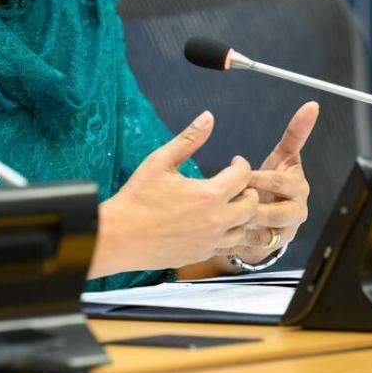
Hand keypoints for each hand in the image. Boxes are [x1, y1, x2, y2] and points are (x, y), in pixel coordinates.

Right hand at [89, 110, 259, 277]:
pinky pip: (227, 245)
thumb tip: (208, 117)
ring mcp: (210, 242)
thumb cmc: (137, 197)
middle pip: (252, 205)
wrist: (119, 237)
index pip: (243, 176)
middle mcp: (216, 221)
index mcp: (209, 195)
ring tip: (226, 203)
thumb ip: (188, 139)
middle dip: (248, 190)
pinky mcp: (201, 255)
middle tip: (235, 183)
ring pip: (244, 228)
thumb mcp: (160, 161)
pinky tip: (213, 223)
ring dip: (240, 214)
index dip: (242, 164)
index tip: (234, 161)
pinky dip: (227, 232)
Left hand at [216, 101, 317, 263]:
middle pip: (270, 209)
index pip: (282, 180)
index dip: (263, 178)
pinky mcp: (270, 246)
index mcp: (298, 186)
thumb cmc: (274, 182)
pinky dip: (235, 236)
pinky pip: (252, 242)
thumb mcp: (283, 158)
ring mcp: (284, 230)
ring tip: (222, 211)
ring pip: (261, 227)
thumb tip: (312, 105)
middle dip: (248, 199)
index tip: (244, 172)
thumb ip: (295, 134)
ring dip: (241, 219)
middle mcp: (296, 209)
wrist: (274, 216)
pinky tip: (218, 230)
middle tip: (226, 192)